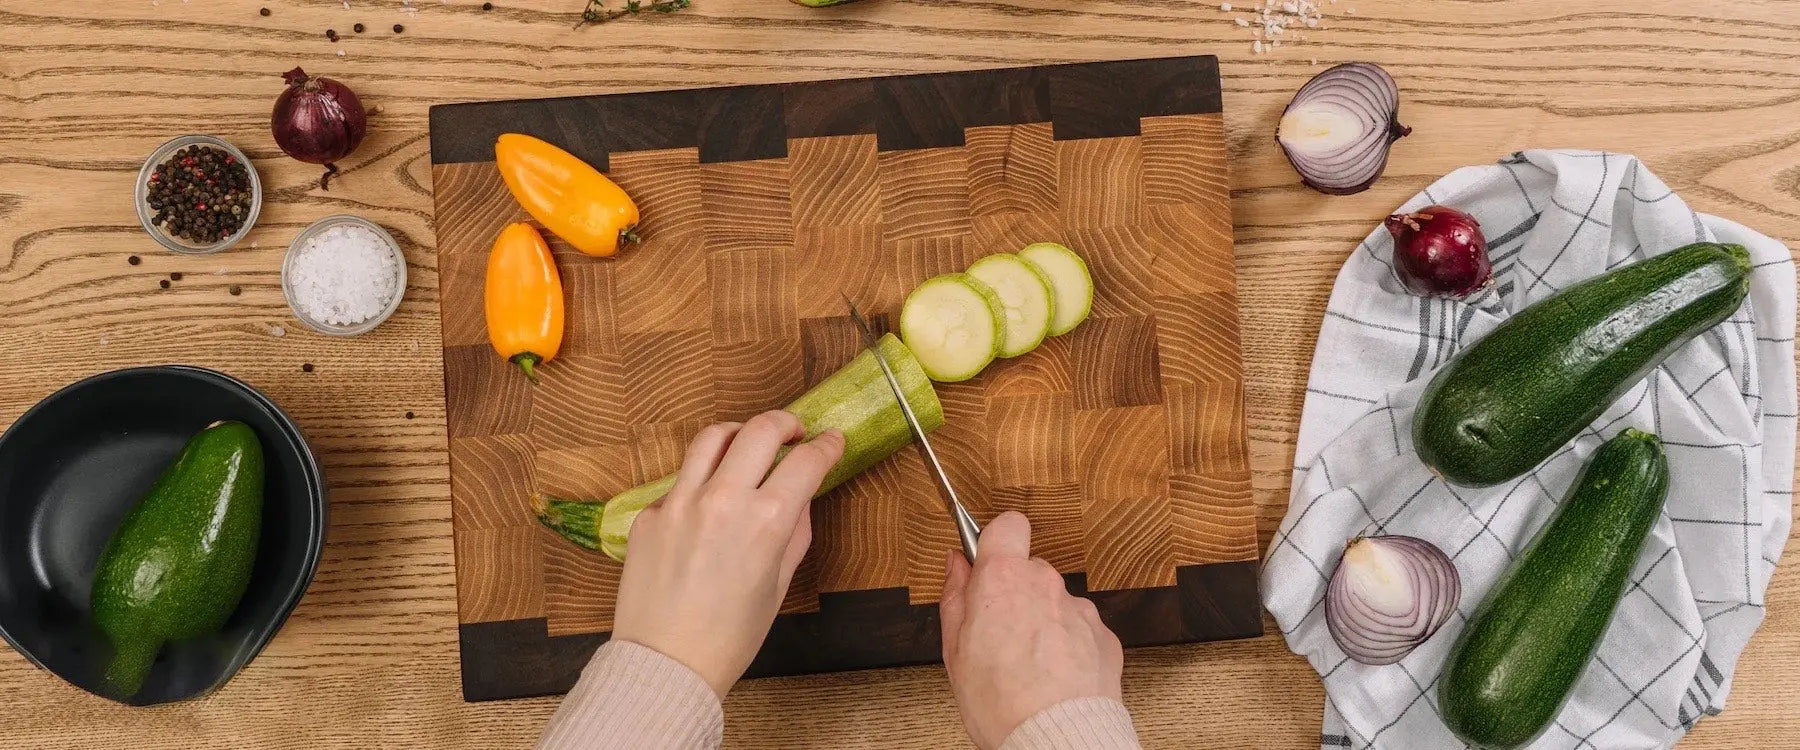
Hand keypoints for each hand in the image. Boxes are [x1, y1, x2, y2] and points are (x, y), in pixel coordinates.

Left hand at [610, 410, 843, 697]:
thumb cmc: (729, 637)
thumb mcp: (779, 584)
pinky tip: (709, 502)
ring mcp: (681, 501)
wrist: (666, 663)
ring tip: (749, 445)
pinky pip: (681, 478)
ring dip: (740, 433)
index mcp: (766, 521)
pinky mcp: (650, 512)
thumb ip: (794, 532)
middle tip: (794, 433)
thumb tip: (800, 497)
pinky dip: (702, 479)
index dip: (826, 446)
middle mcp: (723, 500)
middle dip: (786, 423)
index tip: (830, 441)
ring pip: (714, 437)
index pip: (806, 461)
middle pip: (761, 430)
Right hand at [938, 511, 1125, 749]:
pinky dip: (1068, 647)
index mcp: (1005, 579)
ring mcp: (1080, 610)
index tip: (986, 565)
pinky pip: (1080, 630)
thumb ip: (955, 595)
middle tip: (998, 635)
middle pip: (1030, 570)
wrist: (1056, 739)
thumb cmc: (1001, 702)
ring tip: (1029, 666)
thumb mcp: (954, 649)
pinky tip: (1055, 678)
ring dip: (1043, 623)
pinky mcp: (1104, 636)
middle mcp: (1047, 584)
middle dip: (1015, 594)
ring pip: (1055, 602)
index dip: (997, 541)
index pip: (1007, 525)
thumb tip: (958, 564)